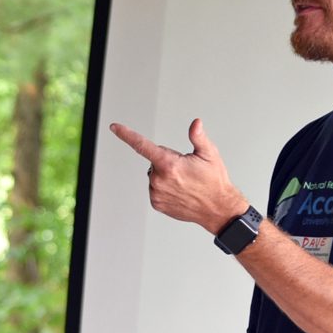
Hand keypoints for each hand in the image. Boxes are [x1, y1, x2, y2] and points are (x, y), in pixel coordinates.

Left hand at [111, 118, 248, 231]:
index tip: (114, 127)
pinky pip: (155, 188)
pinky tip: (180, 191)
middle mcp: (159, 179)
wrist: (218, 209)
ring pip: (155, 175)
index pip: (143, 145)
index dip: (127, 134)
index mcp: (169, 164)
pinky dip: (165, 187)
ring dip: (166, 175)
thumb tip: (195, 123)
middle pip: (155, 160)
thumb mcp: (210, 155)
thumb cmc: (215, 181)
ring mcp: (156, 193)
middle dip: (168, 160)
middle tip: (187, 170)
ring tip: (186, 182)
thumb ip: (198, 137)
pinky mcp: (156, 203)